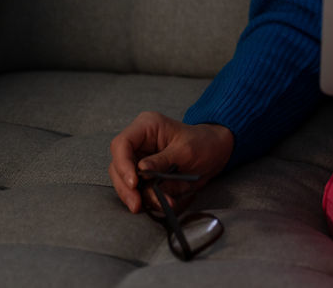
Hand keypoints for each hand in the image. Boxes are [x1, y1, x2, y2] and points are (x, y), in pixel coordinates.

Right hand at [108, 111, 234, 213]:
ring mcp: (140, 160)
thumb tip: (142, 171)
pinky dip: (148, 200)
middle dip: (126, 187)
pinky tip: (162, 204)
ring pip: (124, 181)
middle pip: (117, 166)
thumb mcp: (186, 150)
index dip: (123, 164)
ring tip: (156, 204)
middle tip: (137, 204)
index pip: (121, 144)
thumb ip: (163, 160)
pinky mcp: (145, 176)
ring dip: (136, 197)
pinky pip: (139, 190)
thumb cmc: (203, 143)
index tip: (134, 183)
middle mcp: (139, 143)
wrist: (215, 152)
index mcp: (146, 127)